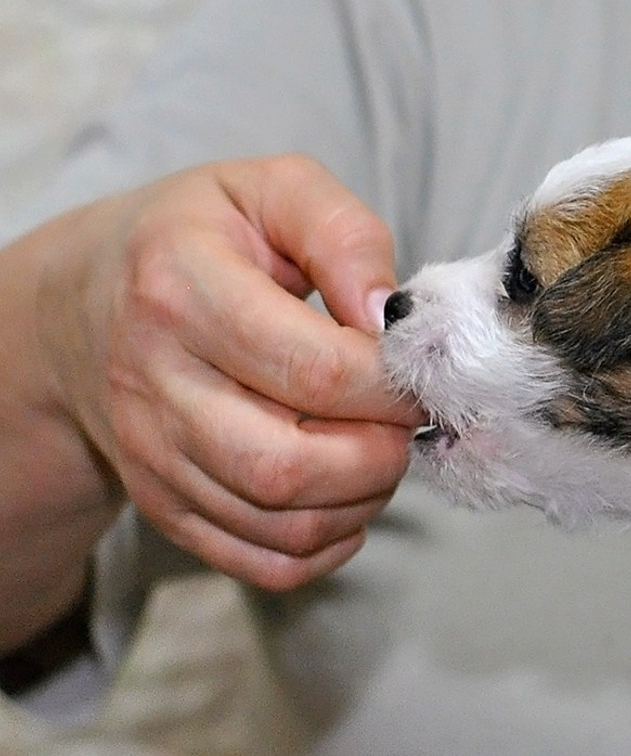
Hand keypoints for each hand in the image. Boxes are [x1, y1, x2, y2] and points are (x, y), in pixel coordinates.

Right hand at [36, 155, 422, 590]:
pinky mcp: (165, 507)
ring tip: (377, 448)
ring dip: (365, 501)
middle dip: (382, 454)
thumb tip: (392, 317)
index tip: (412, 368)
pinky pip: (265, 563)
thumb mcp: (272, 192)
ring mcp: (153, 454)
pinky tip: (345, 497)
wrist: (92, 300)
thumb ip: (345, 234)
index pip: (315, 370)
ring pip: (284, 523)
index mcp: (180, 289)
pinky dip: (329, 546)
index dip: (392, 383)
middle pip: (291, 466)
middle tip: (403, 419)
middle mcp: (153, 381)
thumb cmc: (205, 240)